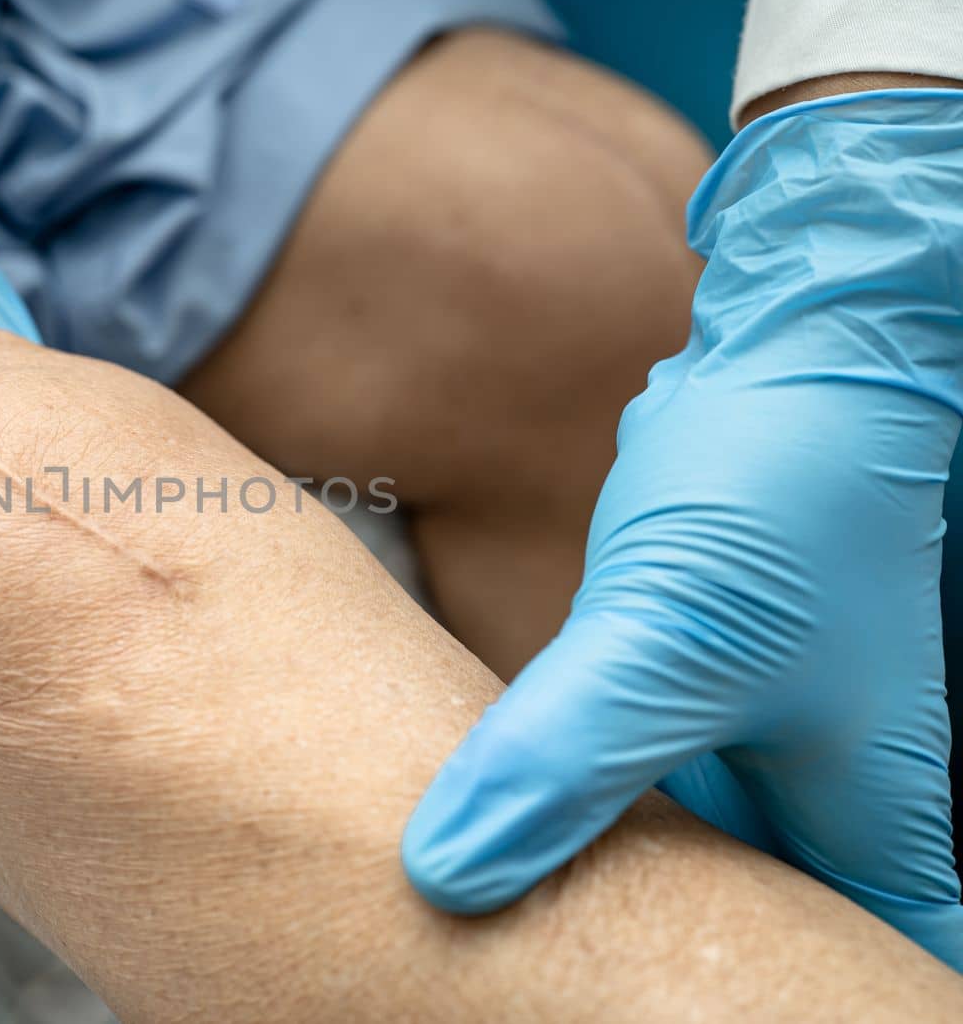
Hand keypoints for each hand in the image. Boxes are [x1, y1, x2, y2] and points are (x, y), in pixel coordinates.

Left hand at [403, 90, 962, 967]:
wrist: (799, 357)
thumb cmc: (785, 494)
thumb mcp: (669, 639)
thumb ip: (561, 762)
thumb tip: (444, 876)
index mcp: (872, 834)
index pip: (862, 991)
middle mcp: (833, 810)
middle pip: (759, 952)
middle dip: (667, 991)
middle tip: (534, 1014)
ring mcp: (769, 754)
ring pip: (683, 872)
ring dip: (601, 903)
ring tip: (486, 948)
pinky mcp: (702, 702)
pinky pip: (635, 792)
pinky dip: (576, 820)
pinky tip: (496, 833)